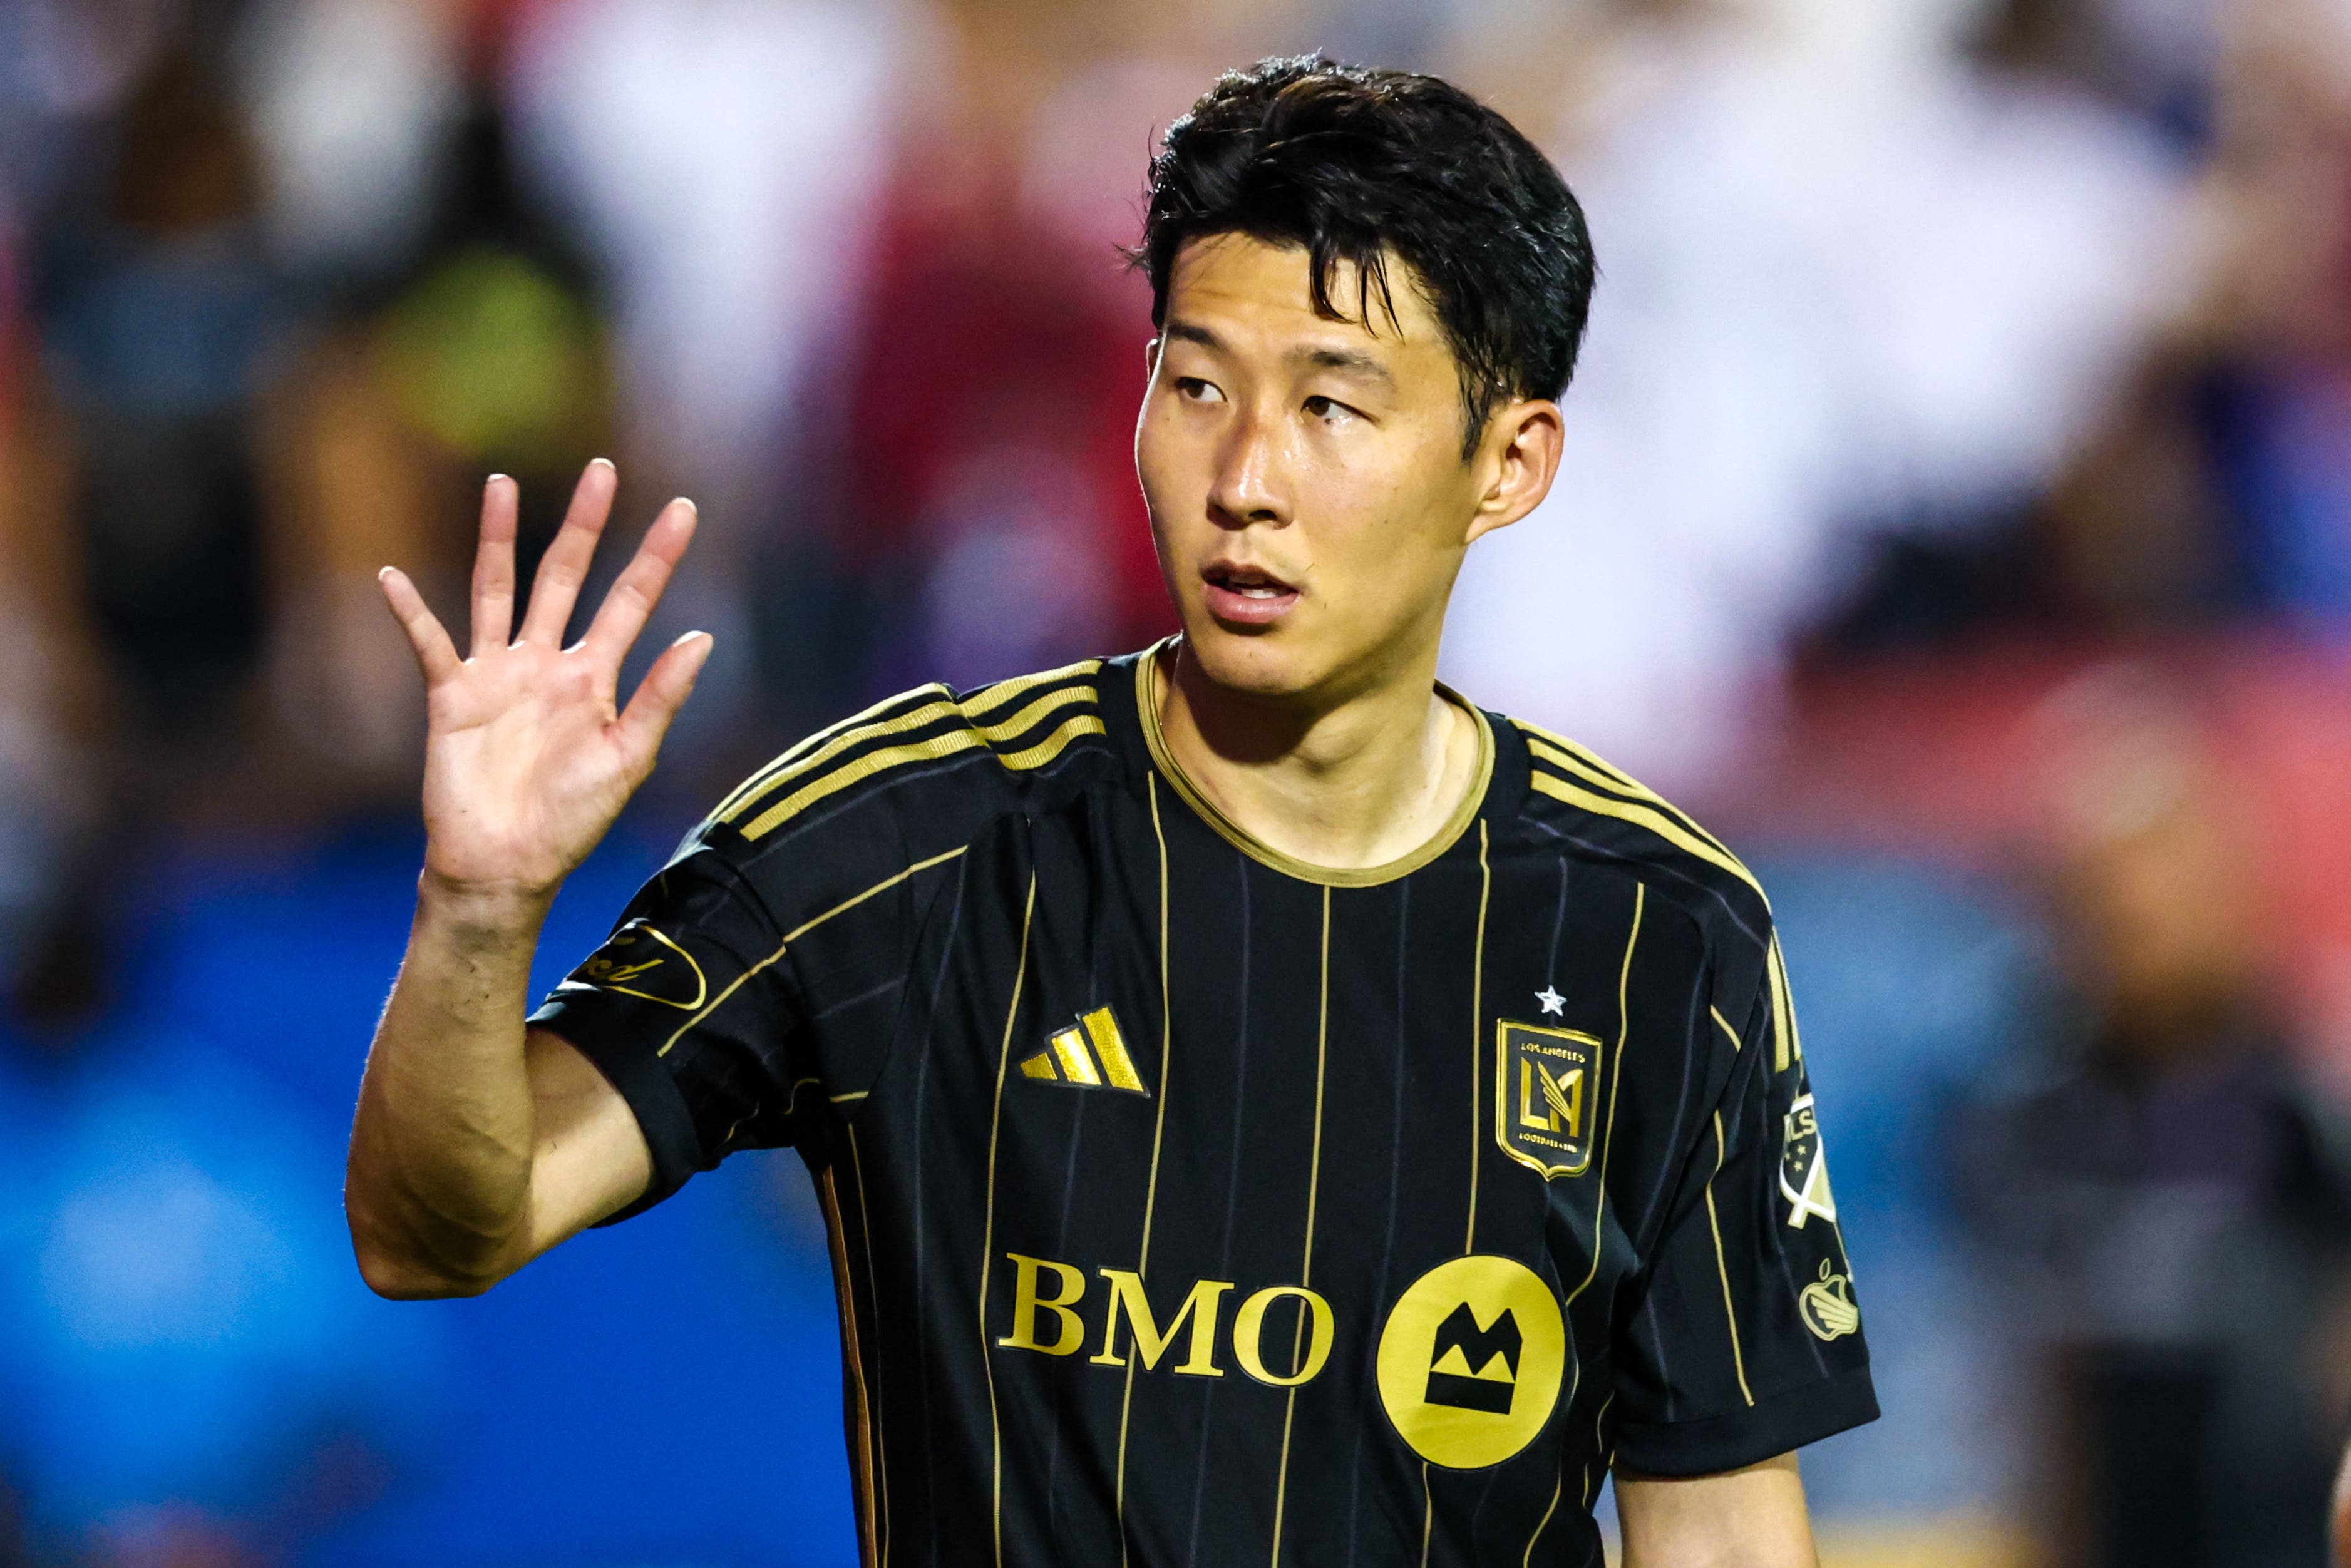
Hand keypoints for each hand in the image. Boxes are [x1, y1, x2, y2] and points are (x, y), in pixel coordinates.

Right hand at [378, 461, 710, 908]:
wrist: (506, 866)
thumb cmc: (571, 821)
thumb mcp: (627, 759)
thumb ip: (661, 698)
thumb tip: (703, 639)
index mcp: (595, 677)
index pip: (632, 601)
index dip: (656, 557)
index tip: (684, 509)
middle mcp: (547, 663)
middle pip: (567, 576)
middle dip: (585, 524)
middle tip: (603, 469)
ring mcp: (498, 674)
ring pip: (498, 589)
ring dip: (499, 538)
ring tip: (503, 484)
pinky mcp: (451, 695)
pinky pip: (429, 642)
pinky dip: (410, 611)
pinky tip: (391, 576)